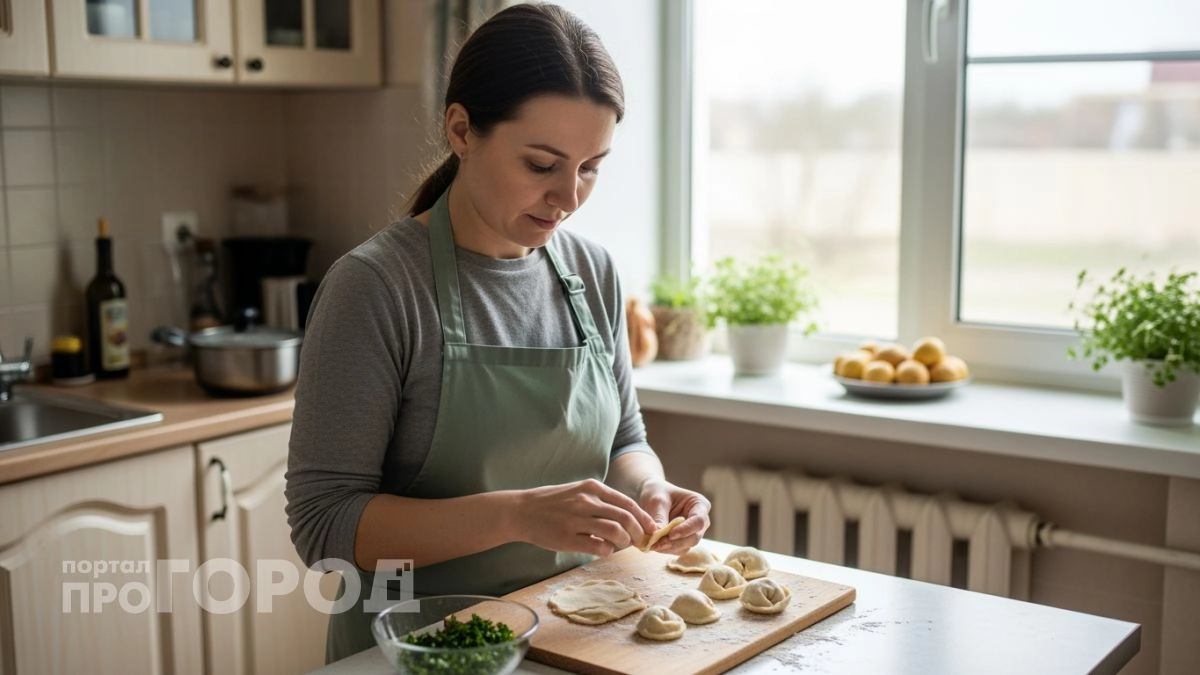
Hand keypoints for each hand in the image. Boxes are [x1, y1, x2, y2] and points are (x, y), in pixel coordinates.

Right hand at [512, 479, 657, 556]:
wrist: (522, 510)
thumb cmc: (553, 503)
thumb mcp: (578, 491)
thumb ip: (601, 501)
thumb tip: (629, 517)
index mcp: (591, 488)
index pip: (627, 503)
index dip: (643, 518)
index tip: (651, 529)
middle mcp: (586, 501)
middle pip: (626, 518)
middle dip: (638, 533)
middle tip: (639, 542)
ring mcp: (577, 520)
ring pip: (615, 532)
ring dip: (624, 542)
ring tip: (620, 545)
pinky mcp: (568, 538)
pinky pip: (598, 547)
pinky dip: (607, 551)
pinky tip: (603, 550)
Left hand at [637, 479, 710, 554]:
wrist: (652, 496)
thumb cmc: (658, 492)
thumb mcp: (657, 501)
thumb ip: (659, 517)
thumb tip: (657, 535)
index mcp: (700, 504)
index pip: (699, 521)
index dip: (686, 529)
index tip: (670, 534)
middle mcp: (700, 520)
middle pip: (694, 537)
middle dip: (676, 542)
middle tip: (657, 544)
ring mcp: (693, 532)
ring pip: (686, 546)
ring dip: (670, 548)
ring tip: (653, 545)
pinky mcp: (684, 540)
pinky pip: (678, 549)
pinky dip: (667, 549)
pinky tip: (655, 545)